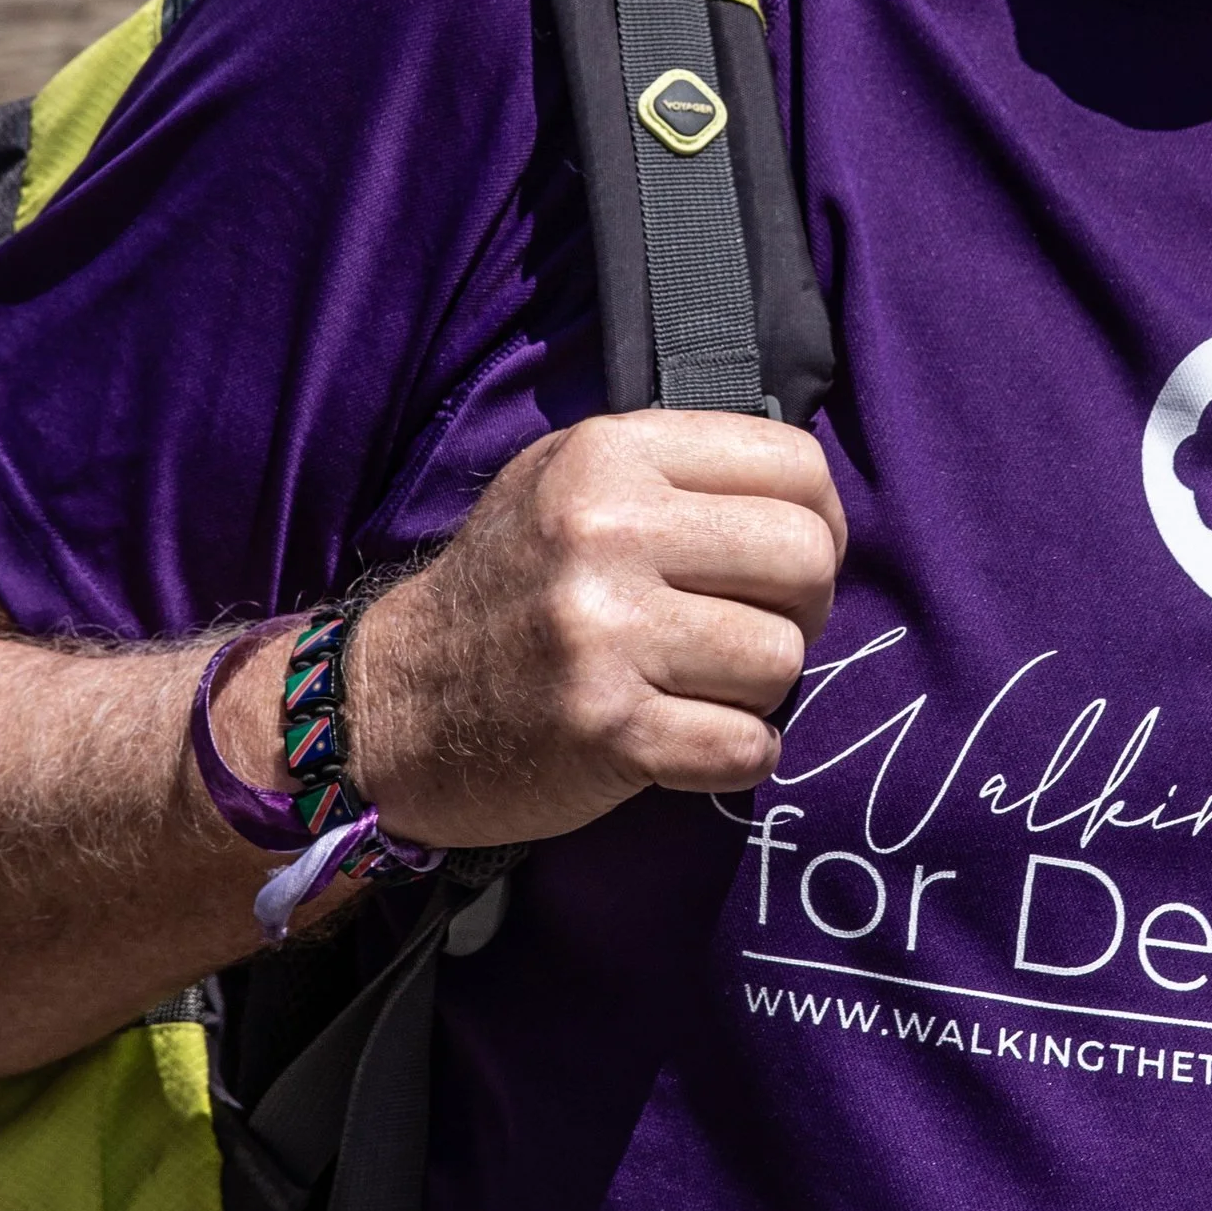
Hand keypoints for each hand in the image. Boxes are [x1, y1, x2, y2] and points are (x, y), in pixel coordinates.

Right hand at [302, 414, 846, 846]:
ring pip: (784, 657)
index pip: (796, 466)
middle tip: (757, 628)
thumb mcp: (566, 481)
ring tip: (704, 685)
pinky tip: (693, 741)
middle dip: (804, 606)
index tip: (786, 559)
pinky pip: (749, 745)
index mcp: (607, 456)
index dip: (820, 519)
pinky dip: (738, 754)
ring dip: (761, 687)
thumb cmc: (506, 588)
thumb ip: (676, 471)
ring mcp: (605, 634)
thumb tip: (811, 496)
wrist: (392, 705)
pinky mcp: (607, 730)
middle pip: (807, 560)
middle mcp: (605, 533)